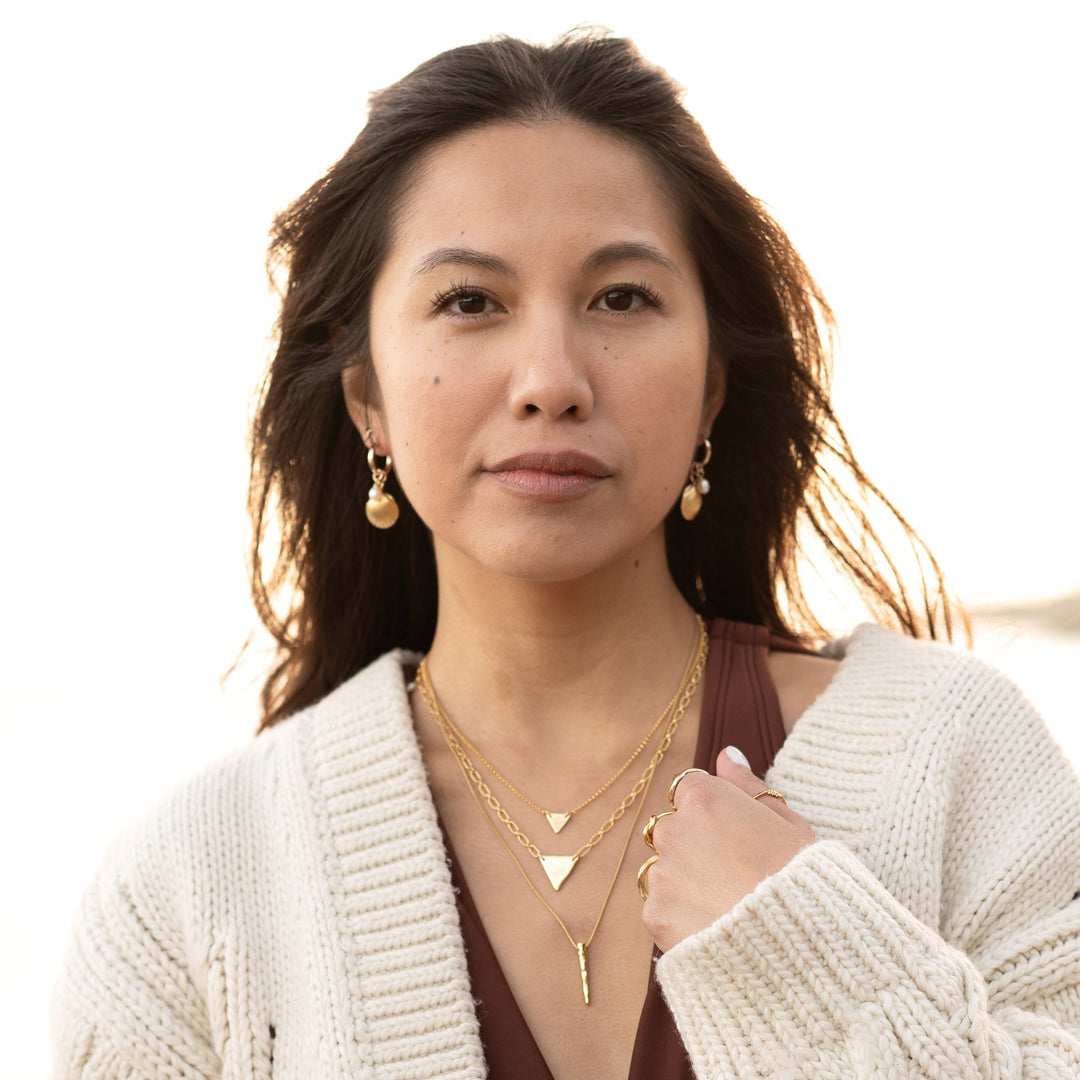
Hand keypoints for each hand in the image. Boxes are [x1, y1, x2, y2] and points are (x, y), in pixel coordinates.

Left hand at [640, 747, 816, 952]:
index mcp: (706, 800)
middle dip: (694, 844)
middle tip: (733, 873)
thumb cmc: (803, 883)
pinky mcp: (656, 915)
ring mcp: (662, 873)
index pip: (689, 788)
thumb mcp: (789, 824)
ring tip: (725, 903)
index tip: (734, 835)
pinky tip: (714, 927)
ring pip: (663, 867)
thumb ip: (749, 785)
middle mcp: (675, 830)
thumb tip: (726, 755)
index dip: (712, 811)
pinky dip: (680, 916)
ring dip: (684, 879)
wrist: (800, 952)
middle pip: (672, 827)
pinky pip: (661, 907)